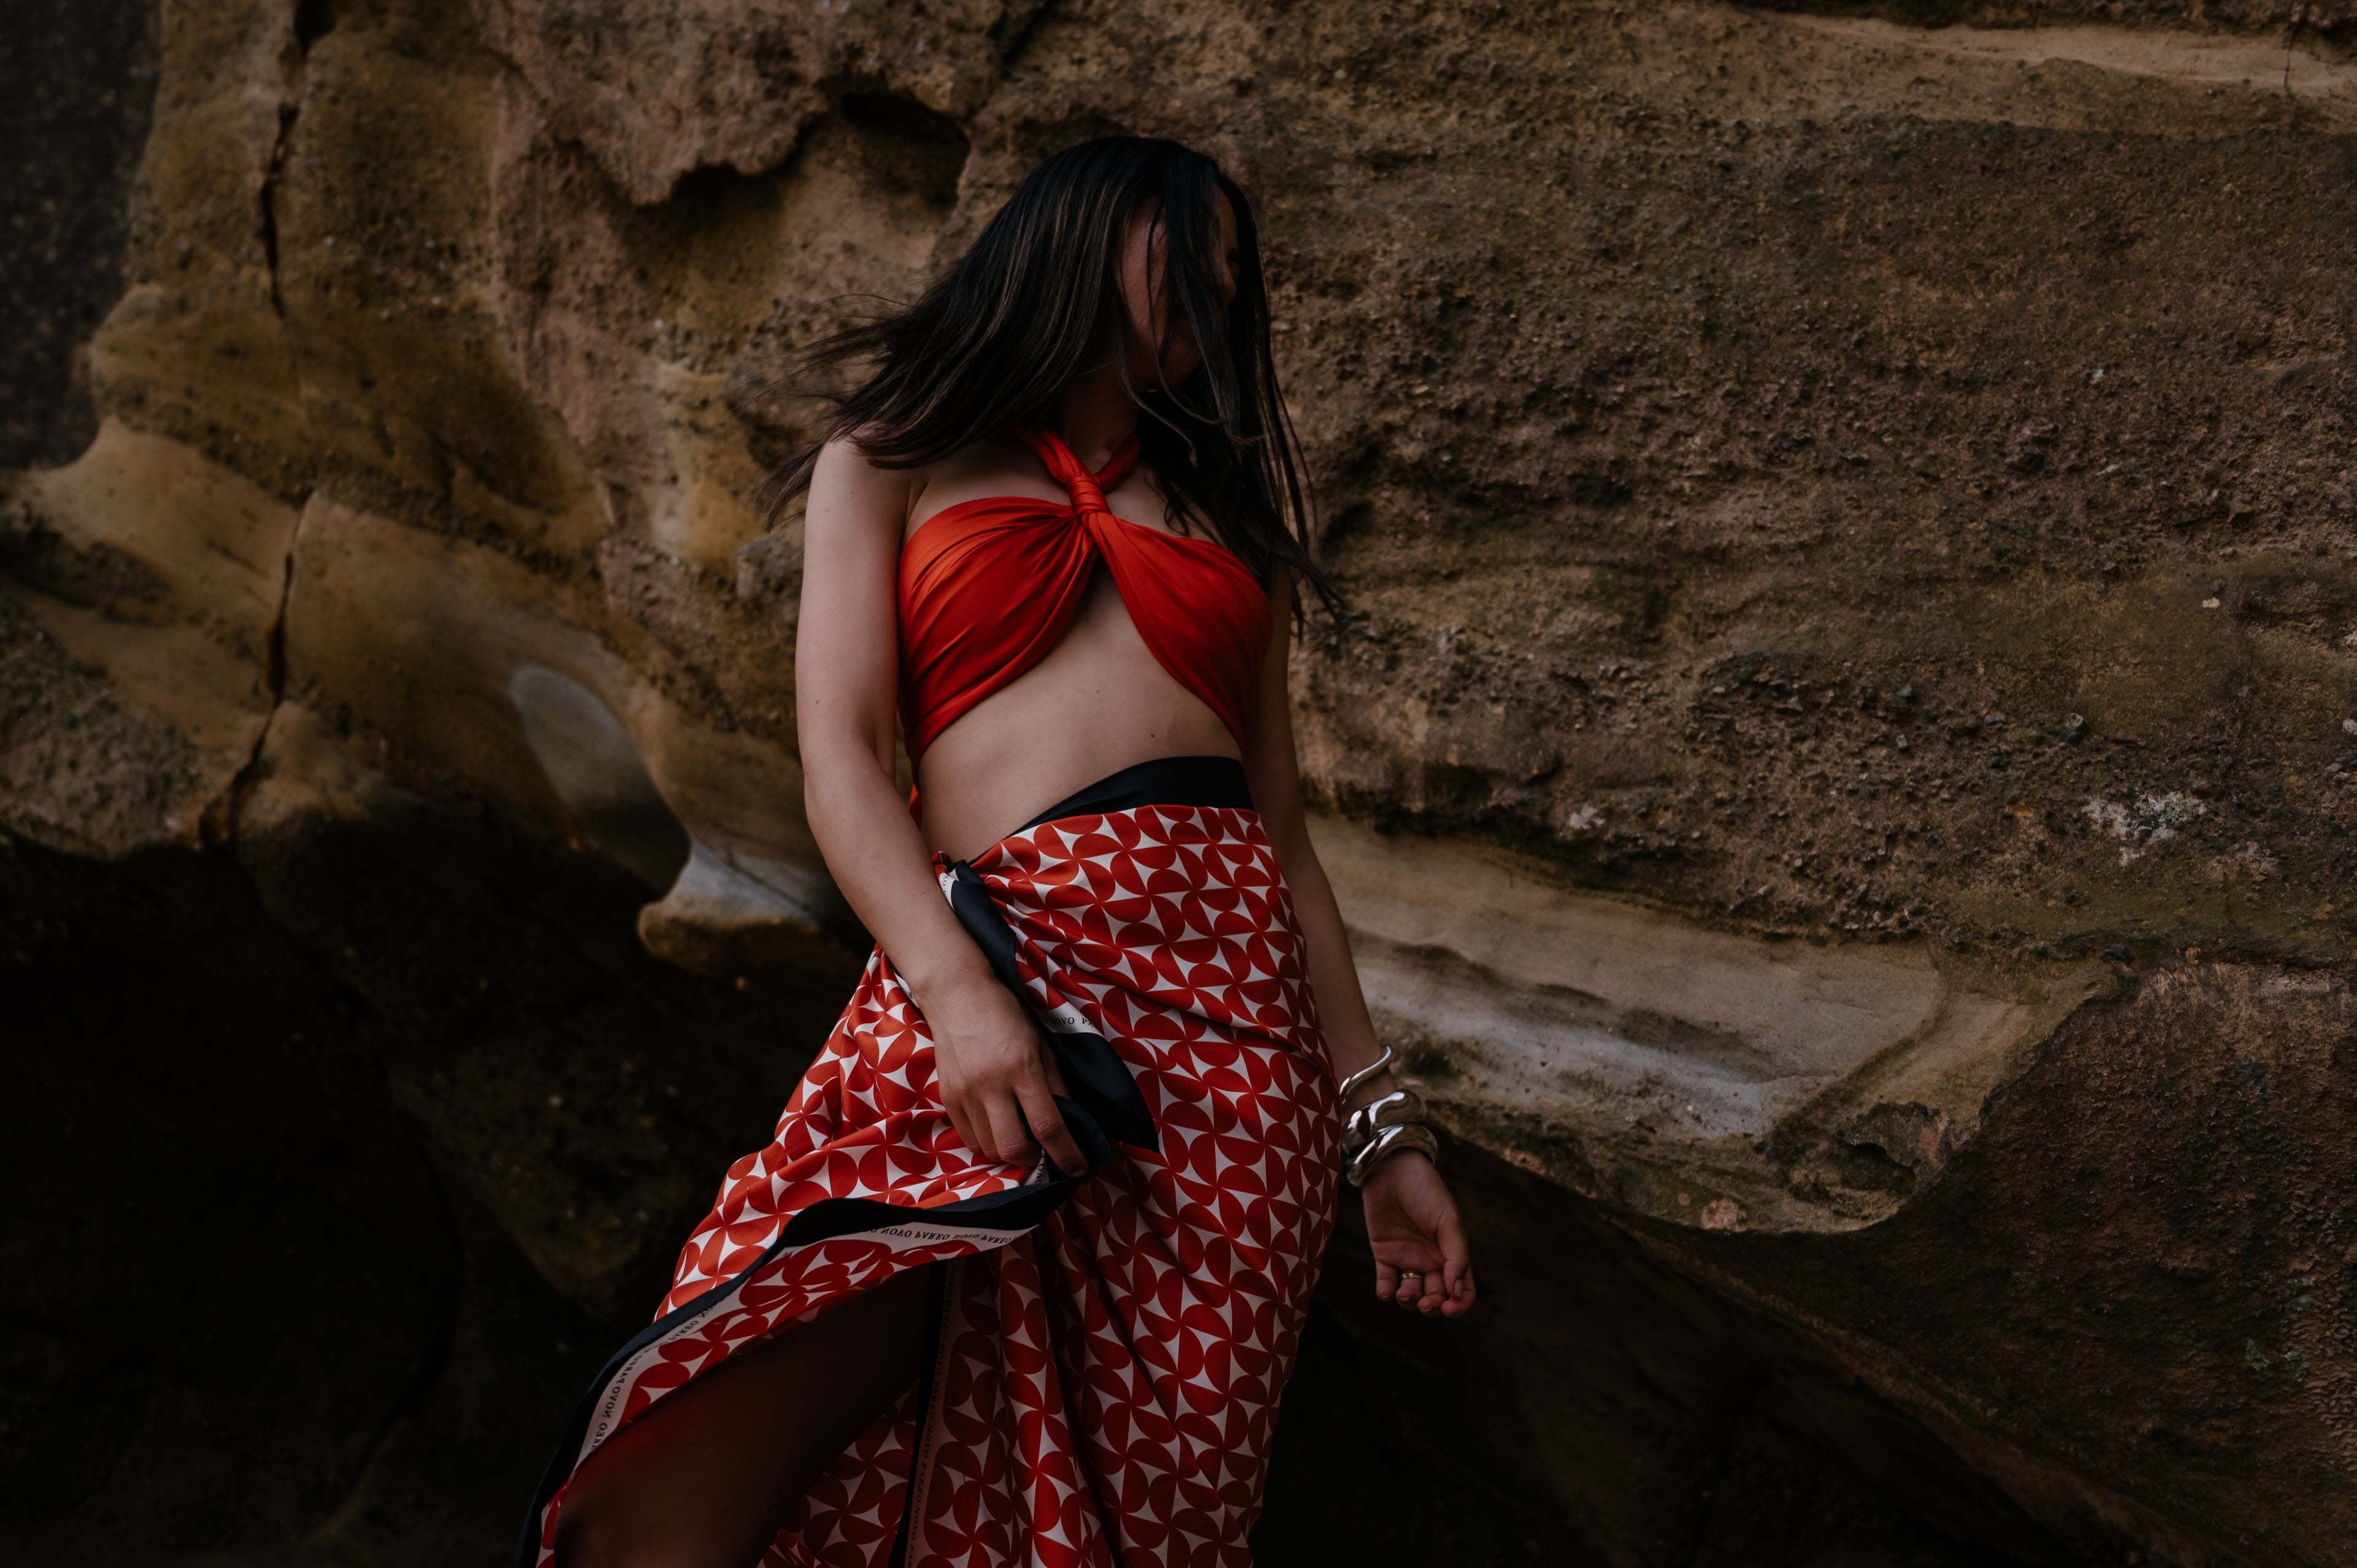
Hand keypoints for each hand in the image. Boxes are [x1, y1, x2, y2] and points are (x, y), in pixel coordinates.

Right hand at [924, 972, 1085, 1174]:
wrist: (957, 996)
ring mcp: (965, 1093)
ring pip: (989, 1148)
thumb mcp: (1041, 1044)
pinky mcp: (948, 1098)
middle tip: (1040, 1149)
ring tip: (1018, 1134)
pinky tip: (996, 1125)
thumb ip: (1055, 1084)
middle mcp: (991, 1085)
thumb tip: (1069, 1120)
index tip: (1079, 1168)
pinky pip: (969, 1138)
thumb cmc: (1005, 1015)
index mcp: (1022, 1068)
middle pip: (1013, 1148)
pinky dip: (986, 1142)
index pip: (1048, 1126)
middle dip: (1032, 1158)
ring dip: (1008, 1151)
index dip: (1067, 1154)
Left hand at [1362, 1151, 1473, 1317]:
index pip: (1463, 1289)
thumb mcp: (1449, 1221)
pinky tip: (1388, 1292)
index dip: (1460, 1304)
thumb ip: (1456, 1256)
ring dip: (1410, 1301)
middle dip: (1433, 1306)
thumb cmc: (1426, 1191)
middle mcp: (1431, 1259)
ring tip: (1405, 1294)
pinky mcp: (1384, 1254)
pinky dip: (1386, 1293)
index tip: (1450, 1306)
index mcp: (1452, 1253)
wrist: (1391, 1169)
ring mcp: (1407, 1258)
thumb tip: (1457, 1293)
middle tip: (1427, 1303)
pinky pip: (1386, 1282)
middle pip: (1436, 1296)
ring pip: (1411, 1293)